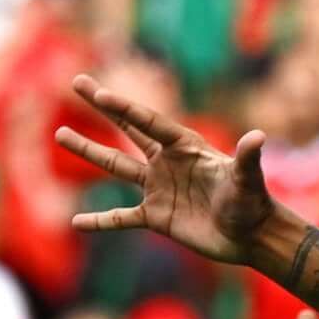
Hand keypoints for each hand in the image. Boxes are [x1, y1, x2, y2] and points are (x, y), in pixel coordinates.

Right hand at [60, 72, 278, 267]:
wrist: (252, 236)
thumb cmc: (252, 203)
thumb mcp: (247, 180)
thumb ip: (247, 158)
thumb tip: (258, 137)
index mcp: (184, 147)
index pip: (148, 122)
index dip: (124, 108)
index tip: (99, 93)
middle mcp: (166, 162)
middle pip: (127, 129)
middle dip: (103, 107)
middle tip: (78, 82)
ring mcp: (158, 188)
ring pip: (116, 167)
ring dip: (88, 151)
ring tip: (60, 133)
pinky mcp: (156, 217)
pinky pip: (121, 218)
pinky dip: (100, 221)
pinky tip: (76, 222)